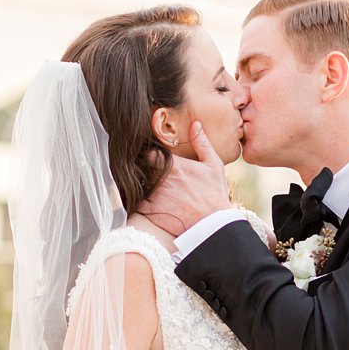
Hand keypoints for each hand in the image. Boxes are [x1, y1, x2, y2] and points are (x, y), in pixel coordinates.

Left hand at [139, 120, 232, 237]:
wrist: (212, 226)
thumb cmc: (215, 195)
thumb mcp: (214, 165)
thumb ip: (202, 143)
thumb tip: (195, 124)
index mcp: (173, 164)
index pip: (150, 152)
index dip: (150, 155)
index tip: (153, 159)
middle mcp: (159, 177)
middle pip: (140, 166)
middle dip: (141, 168)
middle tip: (147, 173)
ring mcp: (152, 194)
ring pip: (136, 182)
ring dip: (138, 183)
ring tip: (145, 188)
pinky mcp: (148, 210)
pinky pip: (134, 200)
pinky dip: (135, 200)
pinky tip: (143, 202)